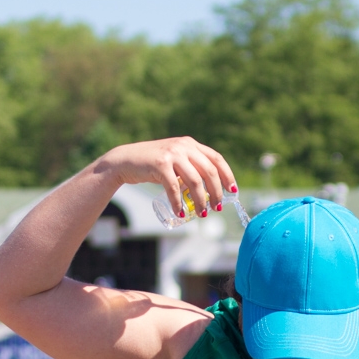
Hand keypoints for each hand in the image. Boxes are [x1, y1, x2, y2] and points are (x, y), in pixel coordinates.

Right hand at [99, 138, 237, 219]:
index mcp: (191, 144)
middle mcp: (184, 146)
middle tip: (217, 208)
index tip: (232, 191)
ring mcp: (172, 154)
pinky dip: (179, 203)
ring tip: (202, 214)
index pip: (217, 158)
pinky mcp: (160, 165)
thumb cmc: (152, 165)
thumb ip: (190, 166)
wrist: (125, 161)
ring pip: (195, 182)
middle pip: (210, 172)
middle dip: (216, 192)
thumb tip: (210, 188)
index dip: (227, 175)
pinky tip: (181, 214)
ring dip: (201, 201)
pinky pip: (174, 188)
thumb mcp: (175, 159)